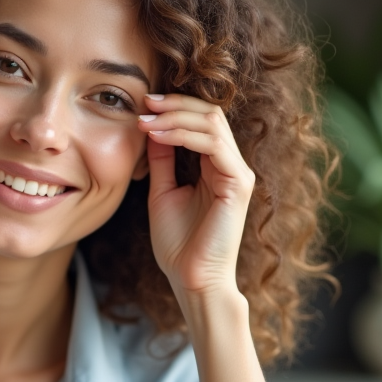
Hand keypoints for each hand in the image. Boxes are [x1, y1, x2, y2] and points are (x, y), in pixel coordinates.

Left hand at [139, 93, 255, 299]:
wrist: (191, 279)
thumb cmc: (178, 244)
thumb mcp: (162, 192)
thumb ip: (162, 161)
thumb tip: (152, 128)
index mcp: (216, 167)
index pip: (202, 121)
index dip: (174, 108)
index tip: (143, 105)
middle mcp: (231, 166)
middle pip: (210, 114)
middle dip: (175, 104)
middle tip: (144, 102)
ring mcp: (238, 173)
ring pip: (212, 123)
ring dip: (175, 116)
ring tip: (146, 119)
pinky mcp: (239, 184)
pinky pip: (213, 145)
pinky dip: (183, 135)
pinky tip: (158, 136)